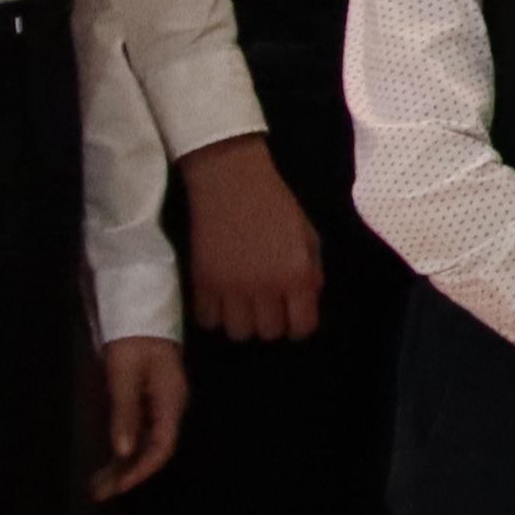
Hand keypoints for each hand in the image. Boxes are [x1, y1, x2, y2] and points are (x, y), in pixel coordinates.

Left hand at [93, 335, 185, 496]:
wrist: (138, 308)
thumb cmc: (132, 339)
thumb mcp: (123, 375)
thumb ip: (124, 413)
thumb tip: (124, 451)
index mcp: (170, 401)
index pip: (162, 447)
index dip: (141, 470)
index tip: (118, 486)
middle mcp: (169, 407)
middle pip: (153, 449)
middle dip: (128, 473)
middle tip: (99, 492)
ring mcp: (159, 403)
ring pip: (145, 442)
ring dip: (123, 463)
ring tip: (97, 483)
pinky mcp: (148, 398)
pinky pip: (139, 431)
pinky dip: (123, 447)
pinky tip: (108, 458)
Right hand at [181, 137, 321, 342]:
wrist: (231, 182)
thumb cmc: (276, 204)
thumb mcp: (307, 235)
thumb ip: (311, 272)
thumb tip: (308, 301)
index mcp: (297, 275)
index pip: (302, 327)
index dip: (299, 325)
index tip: (293, 316)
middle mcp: (265, 287)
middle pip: (269, 333)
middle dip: (271, 323)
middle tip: (267, 306)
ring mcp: (231, 288)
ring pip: (238, 332)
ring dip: (242, 321)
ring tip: (242, 304)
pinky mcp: (203, 283)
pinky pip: (208, 320)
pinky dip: (214, 314)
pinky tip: (220, 299)